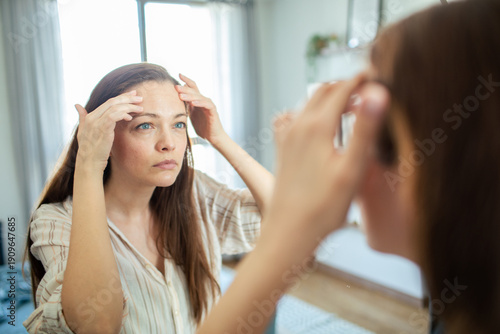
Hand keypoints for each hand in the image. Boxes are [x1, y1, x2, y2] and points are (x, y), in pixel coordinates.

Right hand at [75, 91, 142, 171]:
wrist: (89, 163)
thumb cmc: (90, 150)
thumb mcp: (84, 132)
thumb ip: (82, 118)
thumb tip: (77, 105)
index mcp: (90, 117)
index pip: (108, 102)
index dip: (121, 97)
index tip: (132, 96)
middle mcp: (92, 117)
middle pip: (112, 101)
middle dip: (127, 98)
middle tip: (139, 97)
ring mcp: (96, 122)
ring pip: (115, 107)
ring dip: (130, 106)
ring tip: (140, 108)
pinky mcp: (103, 128)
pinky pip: (115, 115)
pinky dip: (124, 114)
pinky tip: (130, 118)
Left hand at [175, 74, 225, 143]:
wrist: (213, 137)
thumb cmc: (202, 127)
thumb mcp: (191, 116)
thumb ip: (186, 107)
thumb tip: (175, 101)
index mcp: (198, 101)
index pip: (193, 87)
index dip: (186, 81)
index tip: (178, 74)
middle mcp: (204, 101)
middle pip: (194, 91)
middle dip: (184, 88)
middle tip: (175, 87)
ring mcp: (209, 105)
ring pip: (199, 97)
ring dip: (190, 96)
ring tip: (181, 96)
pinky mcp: (213, 111)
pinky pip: (206, 105)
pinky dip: (199, 103)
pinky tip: (193, 103)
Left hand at [269, 75, 388, 238]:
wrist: (289, 232)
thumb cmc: (324, 208)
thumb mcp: (352, 169)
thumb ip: (365, 129)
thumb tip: (377, 91)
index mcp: (317, 126)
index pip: (342, 89)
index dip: (362, 78)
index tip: (378, 73)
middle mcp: (298, 126)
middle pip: (323, 91)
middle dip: (346, 85)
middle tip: (368, 88)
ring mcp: (287, 137)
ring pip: (308, 103)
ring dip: (329, 98)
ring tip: (351, 106)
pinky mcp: (283, 149)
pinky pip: (295, 118)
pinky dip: (312, 112)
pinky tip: (321, 126)